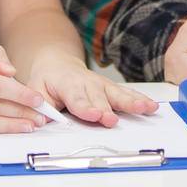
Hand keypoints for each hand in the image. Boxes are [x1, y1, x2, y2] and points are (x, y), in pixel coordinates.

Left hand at [27, 51, 159, 126]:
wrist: (58, 63)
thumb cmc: (48, 81)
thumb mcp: (35, 90)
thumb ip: (37, 107)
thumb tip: (38, 123)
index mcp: (68, 84)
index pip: (77, 98)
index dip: (86, 107)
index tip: (94, 115)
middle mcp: (88, 83)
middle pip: (100, 99)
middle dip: (107, 110)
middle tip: (113, 121)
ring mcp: (102, 85)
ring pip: (118, 94)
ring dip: (132, 102)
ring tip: (145, 108)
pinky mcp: (111, 88)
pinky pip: (127, 93)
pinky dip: (140, 99)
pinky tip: (151, 106)